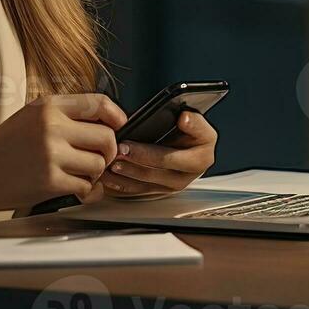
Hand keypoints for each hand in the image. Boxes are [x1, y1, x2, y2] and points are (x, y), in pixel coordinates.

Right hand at [0, 94, 125, 216]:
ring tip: (78, 173)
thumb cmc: (4, 146)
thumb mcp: (32, 117)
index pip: (99, 104)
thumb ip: (65, 116)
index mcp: (49, 106)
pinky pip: (87, 186)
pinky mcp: (50, 181)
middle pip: (107, 137)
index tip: (120, 126)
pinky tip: (73, 188)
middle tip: (98, 158)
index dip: (116, 117)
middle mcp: (52, 126)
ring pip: (99, 164)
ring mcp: (51, 154)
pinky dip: (85, 191)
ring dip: (94, 173)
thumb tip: (107, 125)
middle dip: (108, 152)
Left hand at [88, 110, 216, 200]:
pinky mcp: (159, 190)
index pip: (171, 158)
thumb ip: (194, 122)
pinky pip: (137, 190)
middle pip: (154, 173)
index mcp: (200, 159)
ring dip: (124, 174)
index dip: (148, 153)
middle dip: (131, 163)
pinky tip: (109, 176)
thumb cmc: (192, 131)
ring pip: (144, 184)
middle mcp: (186, 176)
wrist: (192, 145)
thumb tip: (184, 119)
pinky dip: (121, 183)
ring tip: (109, 163)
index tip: (127, 145)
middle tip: (114, 153)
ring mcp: (172, 186)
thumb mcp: (199, 123)